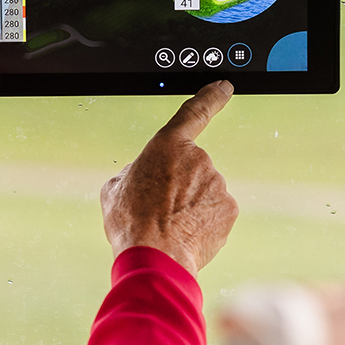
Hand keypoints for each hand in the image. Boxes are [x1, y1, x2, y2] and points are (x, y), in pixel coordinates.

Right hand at [101, 81, 238, 272]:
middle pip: (190, 170)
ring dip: (189, 207)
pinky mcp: (229, 209)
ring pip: (204, 193)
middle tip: (158, 209)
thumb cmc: (132, 223)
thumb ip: (135, 172)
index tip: (224, 87)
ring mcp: (217, 184)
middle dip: (178, 186)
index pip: (195, 112)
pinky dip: (203, 223)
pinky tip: (186, 235)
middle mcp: (198, 159)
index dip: (211, 96)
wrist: (155, 257)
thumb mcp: (115, 189)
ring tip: (168, 226)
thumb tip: (142, 175)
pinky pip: (215, 213)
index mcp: (168, 145)